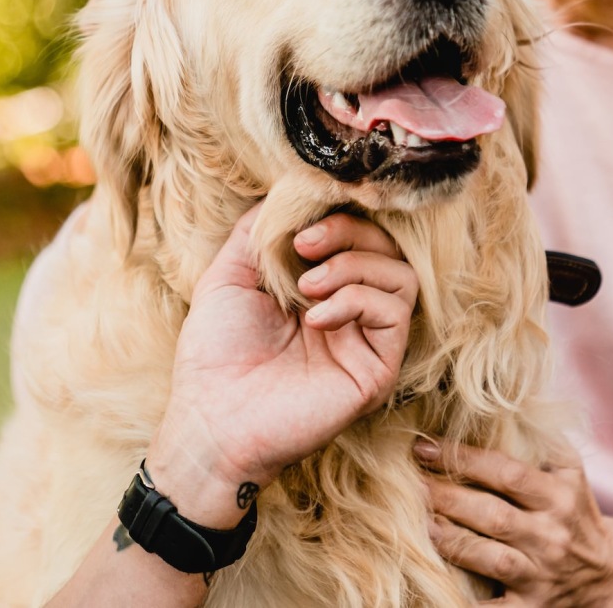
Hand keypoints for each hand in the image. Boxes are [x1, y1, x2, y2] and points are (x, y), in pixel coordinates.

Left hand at [147, 207, 416, 525]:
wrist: (211, 418)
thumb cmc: (214, 353)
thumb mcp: (229, 276)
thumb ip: (259, 232)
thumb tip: (288, 194)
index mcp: (318, 288)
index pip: (356, 235)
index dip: (337, 217)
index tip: (299, 224)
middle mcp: (349, 312)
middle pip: (387, 248)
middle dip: (349, 233)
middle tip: (305, 246)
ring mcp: (366, 341)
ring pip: (401, 277)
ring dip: (355, 266)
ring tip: (307, 286)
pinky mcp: (376, 370)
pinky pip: (394, 314)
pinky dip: (357, 300)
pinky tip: (315, 318)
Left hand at [420, 441, 612, 606]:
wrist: (608, 574)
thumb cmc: (575, 512)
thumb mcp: (570, 472)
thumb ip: (541, 438)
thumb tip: (502, 401)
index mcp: (559, 496)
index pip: (507, 473)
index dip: (463, 458)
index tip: (423, 446)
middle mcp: (551, 536)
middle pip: (492, 515)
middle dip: (446, 497)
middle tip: (409, 482)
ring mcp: (540, 576)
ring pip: (489, 558)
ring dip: (450, 540)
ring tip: (419, 523)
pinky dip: (464, 602)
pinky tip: (435, 587)